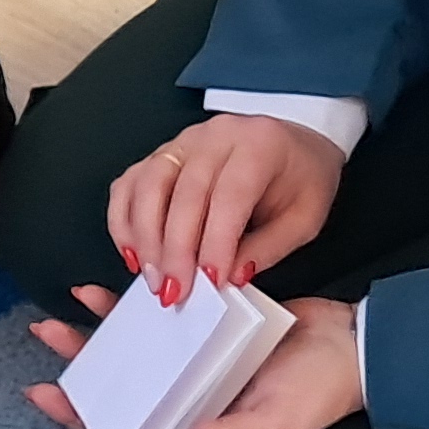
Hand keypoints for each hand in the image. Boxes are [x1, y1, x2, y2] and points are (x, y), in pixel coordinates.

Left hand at [24, 289, 362, 428]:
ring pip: (126, 362)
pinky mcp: (199, 332)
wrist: (354, 343)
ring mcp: (191, 369)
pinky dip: (121, 310)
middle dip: (76, 399)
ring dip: (88, 347)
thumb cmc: (319, 394)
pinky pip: (150, 323)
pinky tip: (92, 294)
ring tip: (49, 327)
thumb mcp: (275, 424)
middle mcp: (188, 406)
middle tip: (39, 384)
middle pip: (120, 406)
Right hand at [106, 114, 341, 296]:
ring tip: (152, 278)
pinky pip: (129, 184)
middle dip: (175, 250)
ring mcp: (182, 142)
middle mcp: (215, 137)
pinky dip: (123, 220)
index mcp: (259, 146)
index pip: (229, 196)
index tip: (210, 282)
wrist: (293, 143)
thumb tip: (230, 276)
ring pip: (148, 186)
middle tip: (174, 291)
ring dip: (144, 237)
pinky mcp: (160, 154)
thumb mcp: (305, 218)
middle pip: (183, 193)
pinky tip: (132, 252)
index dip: (216, 242)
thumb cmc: (302, 179)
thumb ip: (269, 248)